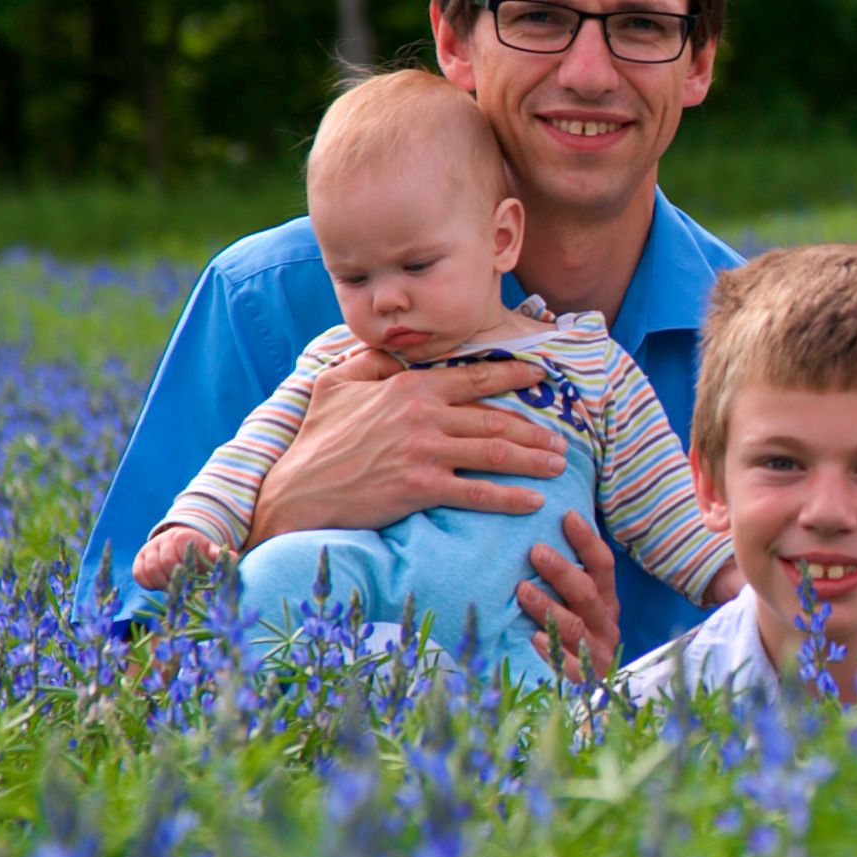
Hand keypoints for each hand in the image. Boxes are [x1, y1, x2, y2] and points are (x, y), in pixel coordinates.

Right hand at [131, 525, 224, 592]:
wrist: (182, 544)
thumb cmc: (198, 552)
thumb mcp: (210, 552)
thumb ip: (219, 556)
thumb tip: (233, 558)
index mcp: (181, 537)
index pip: (173, 560)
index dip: (180, 576)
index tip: (190, 583)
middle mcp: (162, 540)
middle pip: (160, 565)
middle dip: (171, 581)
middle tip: (182, 589)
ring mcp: (148, 548)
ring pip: (148, 570)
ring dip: (160, 583)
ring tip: (173, 588)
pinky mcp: (139, 558)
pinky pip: (138, 574)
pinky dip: (149, 584)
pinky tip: (161, 586)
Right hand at [245, 355, 567, 546]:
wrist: (296, 492)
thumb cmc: (315, 440)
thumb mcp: (334, 386)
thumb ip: (370, 362)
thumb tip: (397, 354)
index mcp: (409, 387)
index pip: (472, 378)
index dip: (512, 377)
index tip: (540, 377)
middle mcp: (423, 415)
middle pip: (493, 420)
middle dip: (533, 430)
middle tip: (560, 440)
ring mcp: (424, 451)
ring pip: (494, 453)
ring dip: (531, 460)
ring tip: (556, 465)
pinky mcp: (421, 487)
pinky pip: (477, 491)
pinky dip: (509, 497)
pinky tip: (531, 502)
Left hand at [517, 510, 623, 685]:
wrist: (599, 693)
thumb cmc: (579, 637)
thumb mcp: (582, 608)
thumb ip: (569, 579)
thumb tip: (539, 535)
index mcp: (606, 602)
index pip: (603, 565)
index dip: (587, 540)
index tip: (566, 515)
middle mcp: (604, 624)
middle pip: (586, 593)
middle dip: (561, 571)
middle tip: (535, 551)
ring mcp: (596, 652)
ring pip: (574, 626)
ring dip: (548, 606)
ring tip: (521, 591)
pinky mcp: (584, 679)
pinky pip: (570, 665)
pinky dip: (553, 651)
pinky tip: (534, 639)